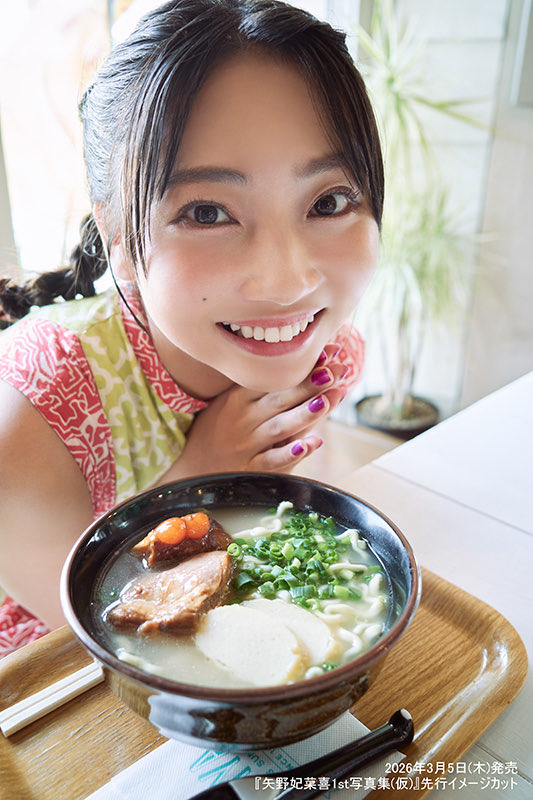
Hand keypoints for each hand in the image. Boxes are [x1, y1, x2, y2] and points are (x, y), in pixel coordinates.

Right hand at [160, 345, 346, 478]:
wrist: (194, 471)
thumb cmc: (220, 431)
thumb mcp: (232, 404)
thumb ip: (266, 389)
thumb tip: (311, 367)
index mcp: (237, 398)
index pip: (271, 378)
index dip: (300, 366)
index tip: (328, 352)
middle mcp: (242, 420)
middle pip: (279, 399)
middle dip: (310, 385)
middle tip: (338, 370)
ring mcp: (246, 446)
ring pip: (280, 428)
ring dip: (305, 414)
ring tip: (327, 400)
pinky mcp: (253, 471)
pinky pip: (274, 461)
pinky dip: (293, 452)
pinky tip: (312, 443)